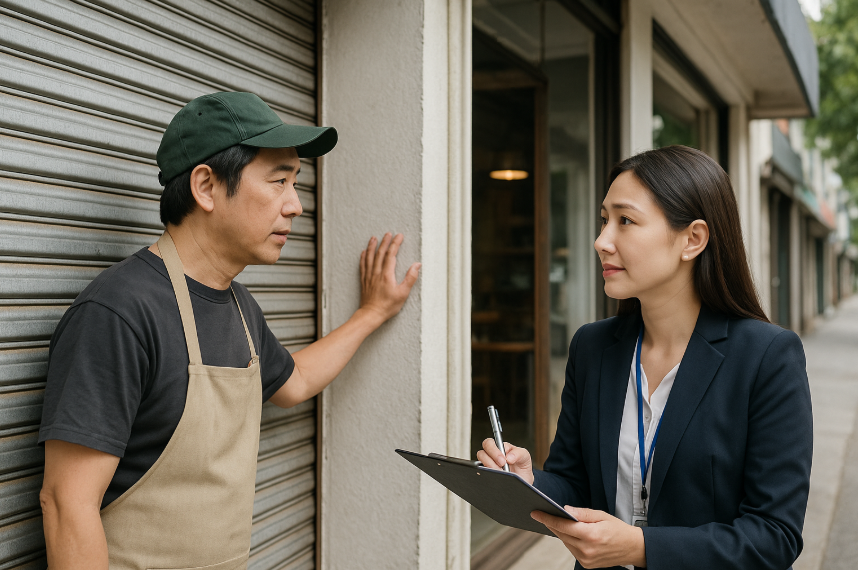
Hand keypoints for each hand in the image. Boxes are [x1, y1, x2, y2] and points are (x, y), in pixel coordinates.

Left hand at [359, 233, 420, 323]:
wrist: (371, 314)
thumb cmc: (388, 306)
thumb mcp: (403, 293)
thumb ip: (410, 278)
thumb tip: (417, 265)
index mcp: (387, 275)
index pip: (391, 255)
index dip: (395, 244)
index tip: (399, 236)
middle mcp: (376, 273)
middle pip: (380, 253)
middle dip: (385, 242)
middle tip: (388, 233)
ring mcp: (369, 276)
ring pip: (369, 257)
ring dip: (372, 246)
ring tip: (374, 238)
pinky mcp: (364, 281)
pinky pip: (362, 266)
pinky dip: (363, 257)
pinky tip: (364, 252)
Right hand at [476, 439, 533, 484]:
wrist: (523, 481)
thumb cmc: (522, 466)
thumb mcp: (525, 456)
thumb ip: (518, 453)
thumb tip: (508, 457)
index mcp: (499, 448)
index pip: (489, 443)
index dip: (494, 451)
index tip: (503, 460)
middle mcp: (491, 456)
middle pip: (481, 453)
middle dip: (491, 460)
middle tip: (502, 465)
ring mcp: (488, 466)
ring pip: (480, 464)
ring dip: (491, 468)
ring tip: (501, 473)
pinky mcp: (487, 475)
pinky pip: (482, 474)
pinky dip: (487, 475)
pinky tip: (496, 477)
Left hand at [531, 507, 645, 568]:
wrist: (633, 548)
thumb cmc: (618, 529)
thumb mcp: (602, 515)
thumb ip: (582, 513)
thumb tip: (565, 509)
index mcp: (591, 535)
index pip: (563, 526)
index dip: (547, 518)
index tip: (536, 512)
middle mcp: (587, 550)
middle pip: (561, 534)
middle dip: (552, 523)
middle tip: (543, 512)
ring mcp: (586, 559)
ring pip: (565, 542)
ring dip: (560, 532)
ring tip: (557, 520)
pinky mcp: (586, 564)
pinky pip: (571, 549)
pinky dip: (569, 540)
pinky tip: (570, 533)